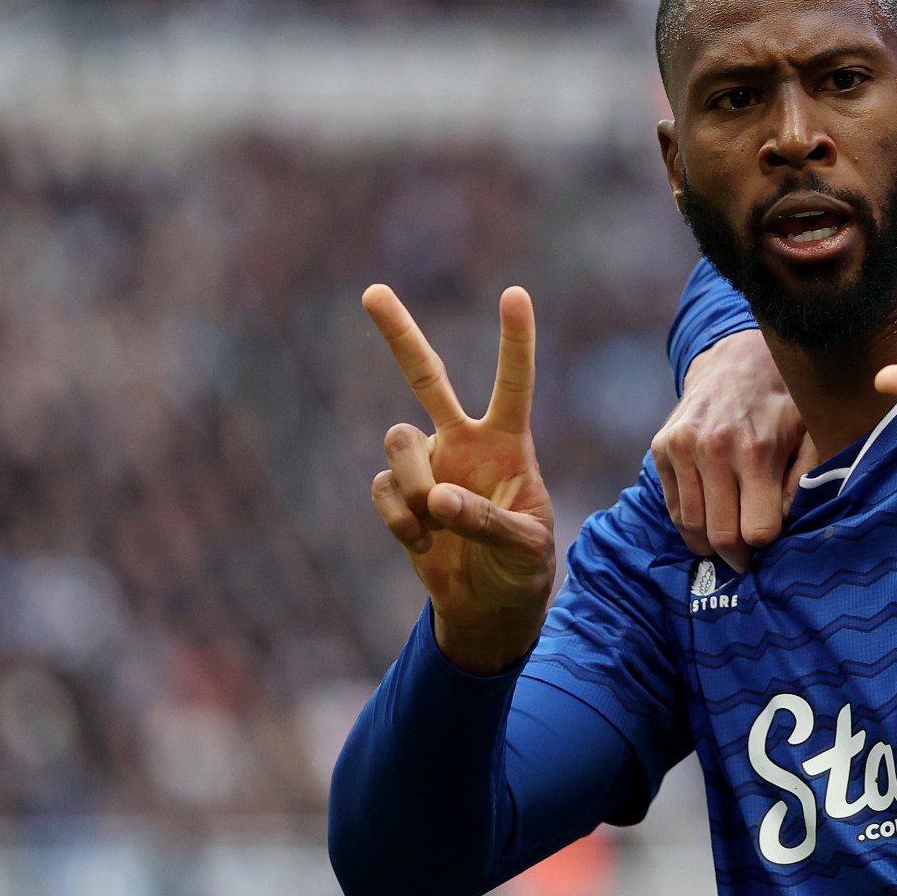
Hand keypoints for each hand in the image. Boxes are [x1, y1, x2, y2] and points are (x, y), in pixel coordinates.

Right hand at [362, 283, 557, 675]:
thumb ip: (488, 521)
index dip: (514, 340)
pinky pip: (381, 490)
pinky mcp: (398, 495)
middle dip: (399, 334)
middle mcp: (464, 440)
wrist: (489, 604)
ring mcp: (428, 465)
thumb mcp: (525, 548)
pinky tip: (424, 543)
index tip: (514, 293)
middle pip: (426, 377)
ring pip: (397, 442)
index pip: (514, 383)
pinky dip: (398, 519)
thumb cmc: (522, 568)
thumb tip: (437, 500)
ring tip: (436, 521)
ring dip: (411, 481)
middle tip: (372, 291)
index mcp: (509, 442)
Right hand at [651, 330, 806, 572]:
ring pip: (691, 525)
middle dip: (737, 556)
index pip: (758, 530)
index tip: (770, 543)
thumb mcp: (811, 436)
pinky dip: (688, 523)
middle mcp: (714, 450)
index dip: (766, 544)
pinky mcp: (662, 447)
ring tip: (725, 545)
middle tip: (746, 560)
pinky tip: (706, 523)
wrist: (737, 361)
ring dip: (709, 545)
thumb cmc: (783, 404)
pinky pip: (673, 505)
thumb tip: (785, 525)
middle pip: (721, 534)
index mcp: (757, 451)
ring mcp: (682, 448)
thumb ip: (804, 482)